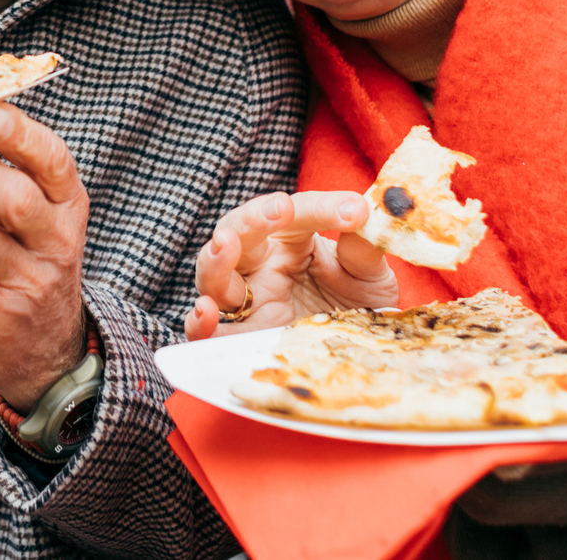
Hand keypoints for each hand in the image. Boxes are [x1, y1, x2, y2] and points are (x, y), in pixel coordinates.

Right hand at [182, 190, 395, 340]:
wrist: (357, 358)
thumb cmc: (357, 305)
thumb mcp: (369, 275)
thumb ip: (363, 247)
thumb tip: (362, 212)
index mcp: (289, 240)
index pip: (296, 214)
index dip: (321, 208)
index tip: (352, 211)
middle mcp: (260, 266)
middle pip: (237, 233)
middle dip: (251, 218)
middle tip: (278, 209)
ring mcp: (245, 302)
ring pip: (213, 276)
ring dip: (215, 258)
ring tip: (225, 243)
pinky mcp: (241, 339)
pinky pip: (208, 332)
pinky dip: (198, 322)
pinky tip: (205, 311)